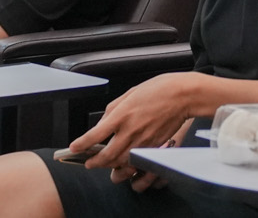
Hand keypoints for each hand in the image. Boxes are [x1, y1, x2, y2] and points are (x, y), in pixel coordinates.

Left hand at [71, 73, 197, 175]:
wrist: (183, 95)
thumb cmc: (159, 89)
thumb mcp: (130, 93)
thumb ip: (113, 109)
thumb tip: (102, 124)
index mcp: (122, 114)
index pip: (96, 135)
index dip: (82, 144)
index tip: (74, 148)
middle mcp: (131, 130)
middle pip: (107, 155)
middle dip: (94, 162)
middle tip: (88, 163)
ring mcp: (143, 141)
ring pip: (121, 163)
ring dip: (109, 167)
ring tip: (104, 166)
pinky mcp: (154, 147)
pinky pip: (137, 162)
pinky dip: (127, 166)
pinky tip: (123, 164)